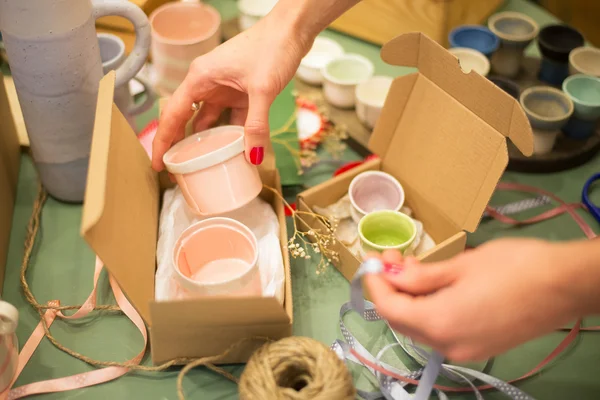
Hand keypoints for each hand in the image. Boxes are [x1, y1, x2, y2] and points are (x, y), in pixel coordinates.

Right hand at [152, 12, 311, 169]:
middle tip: (179, 173)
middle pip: (186, 120)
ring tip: (204, 168)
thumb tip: (252, 157)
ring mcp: (224, 89)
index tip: (159, 164)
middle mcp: (207, 84)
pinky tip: (235, 153)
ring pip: (209, 121)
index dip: (163, 141)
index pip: (172, 114)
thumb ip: (256, 124)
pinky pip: (231, 119)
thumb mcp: (262, 89)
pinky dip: (232, 135)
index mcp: (200, 78)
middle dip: (182, 146)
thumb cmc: (271, 48)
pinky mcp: (241, 93)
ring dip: (209, 143)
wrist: (292, 30)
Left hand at [365, 239, 583, 361]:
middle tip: (391, 258)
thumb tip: (392, 273)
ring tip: (412, 267)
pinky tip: (433, 286)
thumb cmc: (516, 267)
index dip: (375, 282)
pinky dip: (428, 309)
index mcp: (440, 323)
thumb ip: (420, 275)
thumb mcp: (462, 265)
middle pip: (401, 321)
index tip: (372, 259)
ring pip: (420, 326)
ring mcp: (464, 350)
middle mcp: (447, 345)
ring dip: (409, 299)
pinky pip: (440, 330)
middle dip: (390, 290)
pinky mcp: (479, 347)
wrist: (566, 285)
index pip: (389, 307)